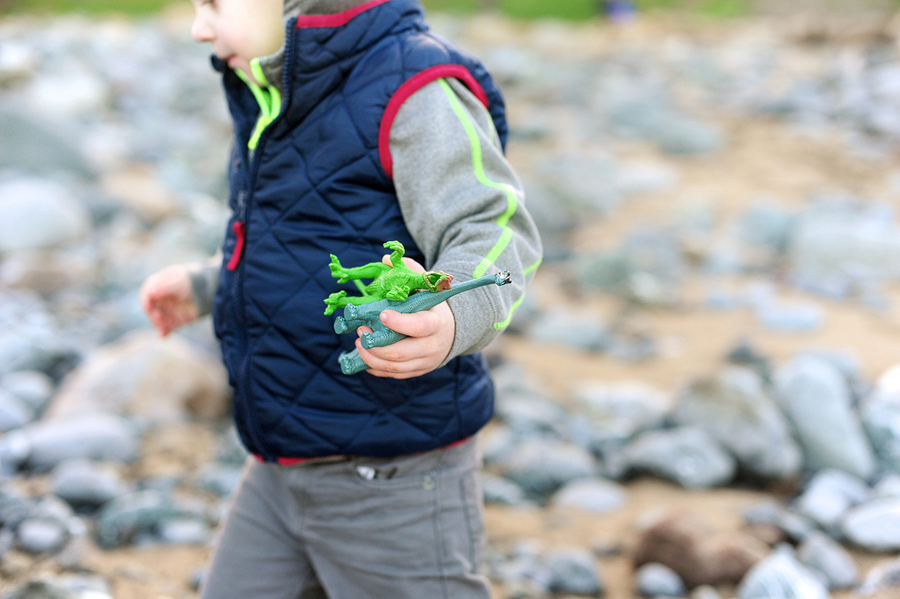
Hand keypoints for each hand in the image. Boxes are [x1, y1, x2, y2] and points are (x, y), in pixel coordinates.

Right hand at [139, 264, 198, 335]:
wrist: (213, 287)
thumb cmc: (194, 280)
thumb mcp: (178, 281)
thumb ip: (164, 287)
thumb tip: (150, 293)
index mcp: (160, 285)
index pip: (147, 294)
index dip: (147, 302)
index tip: (150, 308)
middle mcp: (163, 298)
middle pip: (151, 309)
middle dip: (153, 315)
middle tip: (158, 319)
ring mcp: (171, 308)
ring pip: (159, 319)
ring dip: (158, 324)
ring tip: (163, 328)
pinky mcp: (178, 319)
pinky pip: (168, 328)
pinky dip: (164, 332)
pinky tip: (163, 335)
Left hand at [355, 255, 454, 378]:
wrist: (452, 331)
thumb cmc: (433, 307)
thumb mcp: (427, 287)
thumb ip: (410, 271)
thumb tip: (385, 259)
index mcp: (436, 323)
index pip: (418, 326)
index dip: (399, 322)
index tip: (381, 314)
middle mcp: (432, 346)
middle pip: (401, 352)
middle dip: (376, 345)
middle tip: (360, 332)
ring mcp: (425, 362)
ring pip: (394, 367)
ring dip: (371, 357)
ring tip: (358, 343)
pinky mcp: (417, 371)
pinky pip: (393, 374)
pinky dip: (375, 368)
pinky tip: (364, 356)